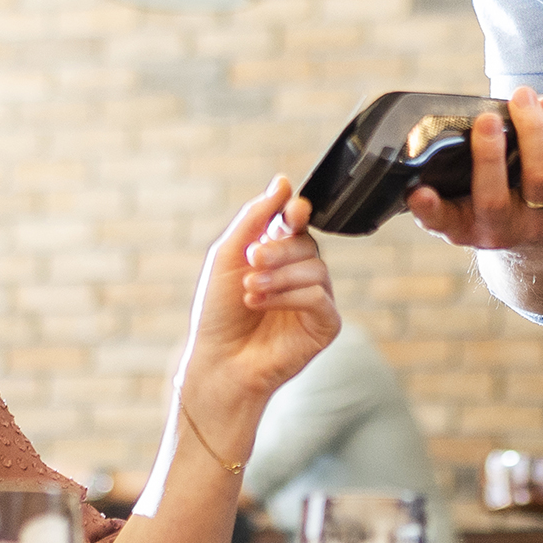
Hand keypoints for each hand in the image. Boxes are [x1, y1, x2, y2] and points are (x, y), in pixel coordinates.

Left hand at [186, 177, 339, 402]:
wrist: (217, 360)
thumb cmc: (218, 312)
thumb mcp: (228, 255)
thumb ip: (255, 217)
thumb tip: (282, 182)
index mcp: (278, 254)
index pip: (297, 223)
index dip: (297, 213)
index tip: (292, 212)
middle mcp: (299, 274)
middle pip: (307, 243)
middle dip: (278, 250)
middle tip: (252, 261)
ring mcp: (315, 299)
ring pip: (316, 268)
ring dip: (279, 276)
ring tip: (251, 291)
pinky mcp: (325, 325)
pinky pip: (319, 297)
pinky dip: (290, 297)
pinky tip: (263, 305)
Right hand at [407, 86, 542, 250]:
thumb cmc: (491, 212)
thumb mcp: (462, 207)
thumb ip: (445, 181)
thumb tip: (431, 133)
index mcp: (464, 228)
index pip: (440, 222)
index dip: (428, 209)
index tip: (419, 192)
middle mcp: (500, 229)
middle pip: (495, 198)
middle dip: (489, 156)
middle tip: (486, 119)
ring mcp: (540, 221)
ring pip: (541, 174)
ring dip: (533, 129)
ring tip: (522, 96)